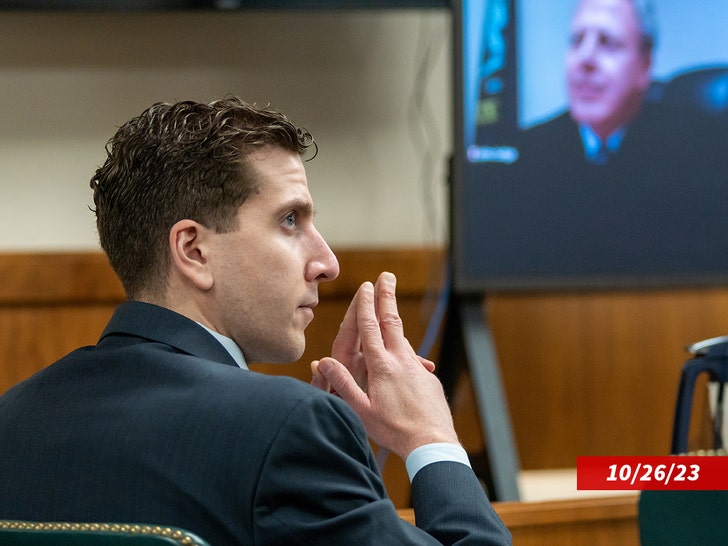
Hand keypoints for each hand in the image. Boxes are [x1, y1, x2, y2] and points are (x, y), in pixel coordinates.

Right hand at [311, 271, 458, 459]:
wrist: (432, 442)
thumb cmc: (393, 430)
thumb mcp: (361, 410)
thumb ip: (342, 384)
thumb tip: (321, 361)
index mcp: (381, 366)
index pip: (371, 328)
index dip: (366, 305)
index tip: (365, 286)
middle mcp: (400, 360)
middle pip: (391, 321)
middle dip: (387, 296)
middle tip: (387, 276)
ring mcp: (416, 368)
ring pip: (403, 336)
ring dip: (395, 316)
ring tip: (391, 302)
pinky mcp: (428, 377)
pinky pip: (413, 357)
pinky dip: (404, 346)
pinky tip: (402, 350)